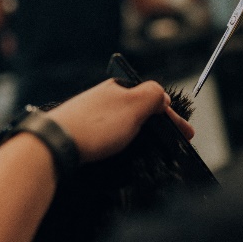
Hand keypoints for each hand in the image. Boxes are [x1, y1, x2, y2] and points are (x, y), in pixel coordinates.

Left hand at [48, 79, 193, 163]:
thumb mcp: (133, 105)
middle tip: (174, 144)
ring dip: (142, 135)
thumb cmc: (95, 125)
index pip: (153, 99)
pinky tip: (125, 152)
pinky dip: (124, 143)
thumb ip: (153, 96)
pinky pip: (110, 136)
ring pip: (125, 124)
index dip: (172, 117)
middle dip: (159, 126)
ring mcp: (92, 116)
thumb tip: (163, 97)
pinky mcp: (82, 133)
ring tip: (154, 151)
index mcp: (117, 89)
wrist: (54, 144)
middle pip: (140, 111)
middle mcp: (104, 100)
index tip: (188, 134)